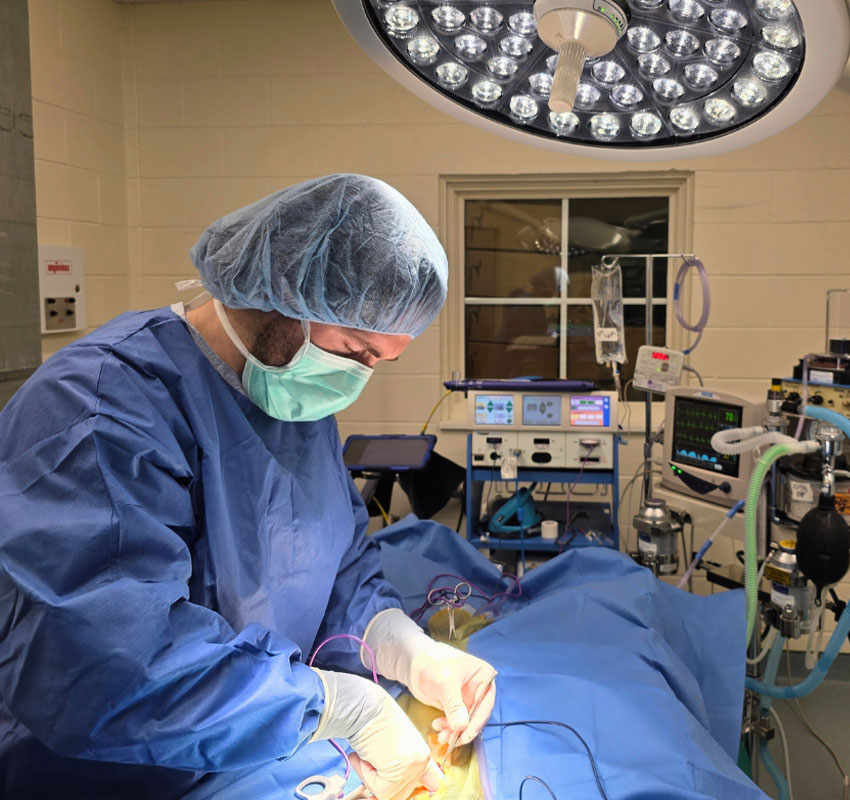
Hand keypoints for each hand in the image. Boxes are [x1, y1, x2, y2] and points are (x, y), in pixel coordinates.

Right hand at [310, 668, 443, 799]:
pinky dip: (366, 774)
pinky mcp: (402, 768)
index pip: (432, 781)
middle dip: (381, 782)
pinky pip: (379, 788)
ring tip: (365, 754)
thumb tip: (393, 789)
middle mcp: (422, 758)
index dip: (419, 786)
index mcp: (421, 751)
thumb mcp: (391, 743)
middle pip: (402, 792)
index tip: (420, 788)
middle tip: (368, 762)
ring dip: (370, 776)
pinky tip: (365, 755)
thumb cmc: (371, 720)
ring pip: (389, 792)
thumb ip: (399, 763)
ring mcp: (414, 763)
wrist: (363, 706)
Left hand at [363, 609, 496, 748]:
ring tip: (441, 735)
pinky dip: (449, 728)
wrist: (415, 663)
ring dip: (454, 731)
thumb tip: (461, 727)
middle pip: (477, 716)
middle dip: (463, 729)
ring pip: (466, 721)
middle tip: (450, 739)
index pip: (485, 704)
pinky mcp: (458, 705)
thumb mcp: (445, 683)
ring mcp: (469, 698)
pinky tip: (438, 726)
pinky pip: (457, 722)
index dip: (476, 722)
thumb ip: (454, 705)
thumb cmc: (432, 663)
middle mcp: (480, 688)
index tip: (465, 736)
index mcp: (484, 676)